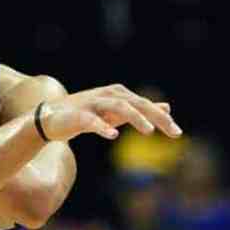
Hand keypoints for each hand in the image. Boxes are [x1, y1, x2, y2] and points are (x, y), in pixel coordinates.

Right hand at [39, 84, 180, 141]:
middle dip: (156, 117)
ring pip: (118, 106)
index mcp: (119, 95)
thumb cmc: (87, 115)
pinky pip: (92, 120)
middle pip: (137, 103)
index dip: (162, 118)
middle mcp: (108, 95)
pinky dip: (103, 126)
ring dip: (135, 117)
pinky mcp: (78, 115)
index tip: (178, 133)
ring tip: (148, 131)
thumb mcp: (117, 113)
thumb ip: (140, 110)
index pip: (145, 105)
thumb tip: (167, 108)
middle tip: (173, 133)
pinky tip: (113, 135)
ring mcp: (93, 104)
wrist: (51, 119)